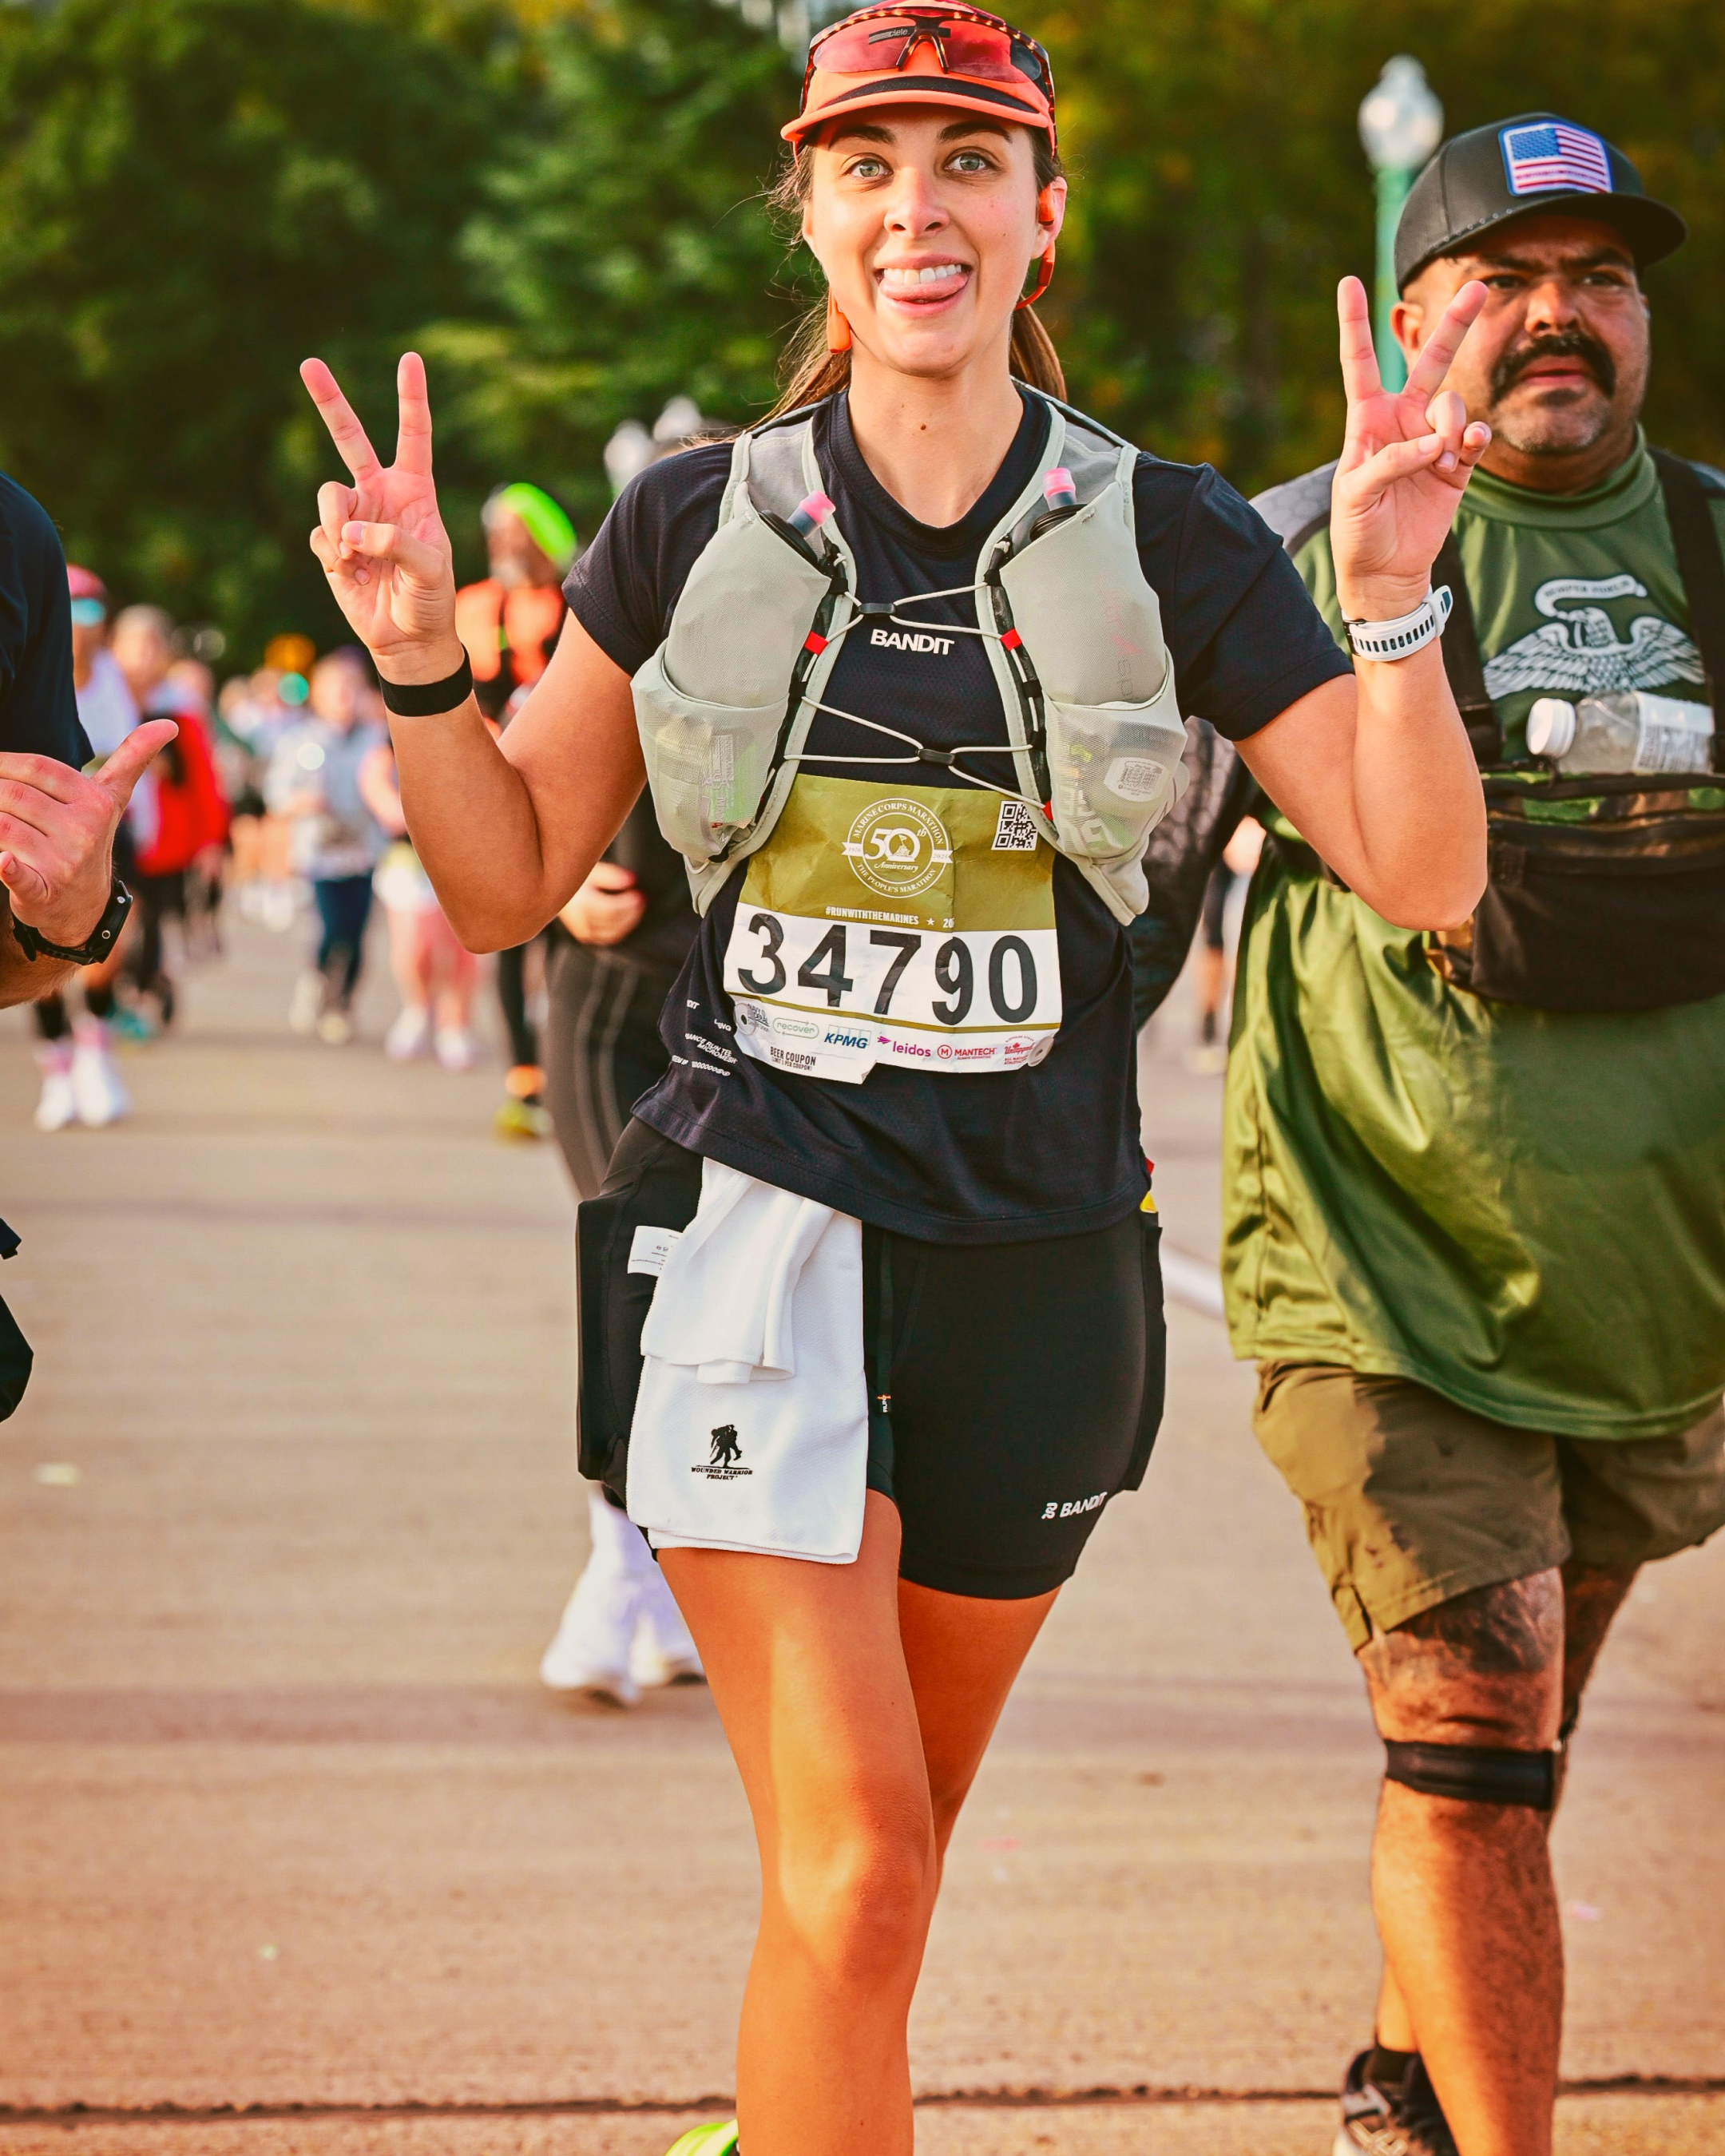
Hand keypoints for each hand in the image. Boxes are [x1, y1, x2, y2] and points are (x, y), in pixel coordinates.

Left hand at [0, 721, 177, 942]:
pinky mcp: (42, 892)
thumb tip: (169, 724)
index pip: (37, 767)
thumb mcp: (113, 799)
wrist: (81, 905)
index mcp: (97, 803)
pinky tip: (3, 860)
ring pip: (1, 826)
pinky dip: (5, 867)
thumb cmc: (86, 838)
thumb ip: (134, 757)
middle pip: (13, 794)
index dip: (5, 763)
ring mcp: (64, 864)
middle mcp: (84, 833)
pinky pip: (16, 875)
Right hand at [300, 352, 464, 685]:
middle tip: (308, 363)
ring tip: (354, 558)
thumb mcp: (430, 569)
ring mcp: (353, 517)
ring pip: (328, 497)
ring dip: (338, 526)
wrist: (407, 639)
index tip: (410, 360)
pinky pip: (321, 536)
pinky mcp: (331, 544)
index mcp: (415, 491)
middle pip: (350, 438)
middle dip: (330, 401)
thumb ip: (396, 542)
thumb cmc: (430, 600)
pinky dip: (334, 555)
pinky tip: (352, 575)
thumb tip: (351, 532)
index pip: (413, 435)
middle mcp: (381, 495)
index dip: (411, 398)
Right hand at [559, 862, 646, 945]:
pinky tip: (628, 918)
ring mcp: (582, 931)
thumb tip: (632, 880)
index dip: (628, 904)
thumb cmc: (576, 878)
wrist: (556, 889)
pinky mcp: (585, 936)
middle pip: (613, 922)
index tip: (640, 895)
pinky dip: (621, 929)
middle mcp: (580, 920)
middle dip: (632, 912)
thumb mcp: (592, 871)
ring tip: (637, 908)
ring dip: (629, 922)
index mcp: (580, 903)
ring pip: (612, 933)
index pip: (610, 910)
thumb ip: (612, 875)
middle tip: (642, 900)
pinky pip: (608, 937)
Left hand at [1330, 276, 1492, 620]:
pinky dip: (1473, 441)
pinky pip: (1475, 436)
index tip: (1349, 282)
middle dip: (1454, 325)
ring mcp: (1432, 439)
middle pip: (1429, 362)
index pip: (1360, 363)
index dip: (1355, 325)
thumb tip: (1432, 445)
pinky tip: (1464, 454)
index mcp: (1366, 420)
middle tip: (1479, 287)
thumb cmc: (1357, 530)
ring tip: (1441, 460)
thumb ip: (1388, 462)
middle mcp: (1402, 421)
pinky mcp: (1458, 463)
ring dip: (1452, 427)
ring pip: (1454, 405)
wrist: (1386, 570)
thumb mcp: (1356, 495)